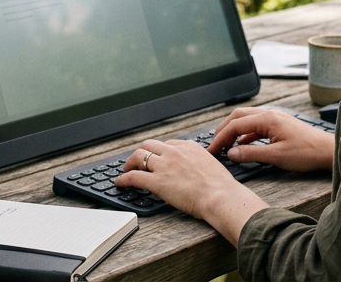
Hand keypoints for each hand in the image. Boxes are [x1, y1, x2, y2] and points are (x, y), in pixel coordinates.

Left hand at [114, 139, 267, 245]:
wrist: (220, 196)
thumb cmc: (221, 187)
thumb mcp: (211, 165)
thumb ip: (199, 163)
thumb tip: (196, 170)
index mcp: (189, 147)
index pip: (168, 144)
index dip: (160, 152)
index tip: (157, 157)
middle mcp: (174, 152)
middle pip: (150, 145)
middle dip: (142, 152)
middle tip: (138, 160)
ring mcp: (164, 166)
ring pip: (139, 156)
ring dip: (130, 162)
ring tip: (126, 169)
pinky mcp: (157, 182)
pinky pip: (134, 176)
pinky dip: (123, 178)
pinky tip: (120, 182)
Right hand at [206, 107, 334, 172]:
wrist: (328, 151)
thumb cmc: (307, 153)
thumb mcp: (276, 156)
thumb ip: (251, 154)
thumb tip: (231, 154)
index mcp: (267, 119)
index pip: (236, 125)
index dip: (221, 138)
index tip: (211, 150)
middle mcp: (270, 114)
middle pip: (238, 117)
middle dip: (224, 130)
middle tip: (214, 145)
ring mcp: (275, 118)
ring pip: (247, 120)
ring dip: (234, 131)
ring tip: (224, 145)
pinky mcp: (279, 125)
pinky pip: (256, 126)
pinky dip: (245, 135)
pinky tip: (242, 146)